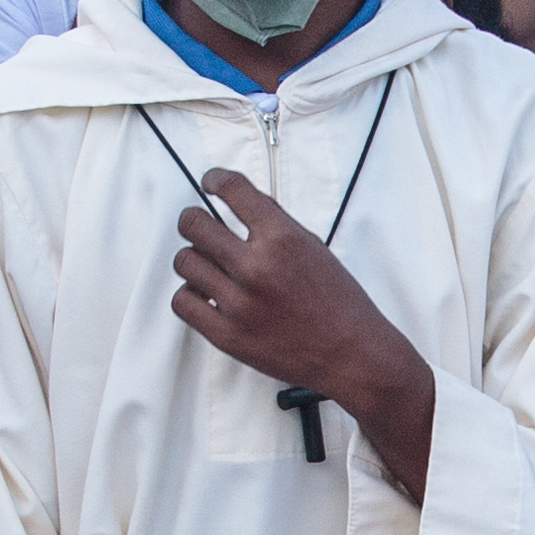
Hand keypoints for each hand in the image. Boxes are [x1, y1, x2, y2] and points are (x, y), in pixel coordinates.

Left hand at [173, 167, 437, 485]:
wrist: (352, 355)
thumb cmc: (339, 303)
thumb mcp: (314, 249)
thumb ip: (276, 225)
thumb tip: (241, 203)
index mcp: (283, 238)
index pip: (232, 189)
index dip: (215, 179)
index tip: (210, 183)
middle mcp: (256, 267)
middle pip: (194, 225)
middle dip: (194, 220)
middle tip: (199, 226)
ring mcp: (238, 303)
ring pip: (184, 262)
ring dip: (194, 259)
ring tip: (209, 267)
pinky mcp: (226, 335)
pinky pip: (182, 302)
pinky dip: (190, 295)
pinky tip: (206, 295)